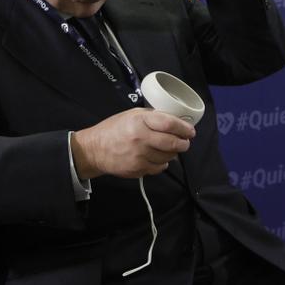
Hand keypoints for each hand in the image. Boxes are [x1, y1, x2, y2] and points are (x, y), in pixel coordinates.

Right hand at [69, 108, 194, 179]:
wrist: (95, 149)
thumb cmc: (114, 129)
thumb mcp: (132, 115)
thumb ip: (153, 117)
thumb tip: (175, 122)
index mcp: (139, 121)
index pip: (169, 124)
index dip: (184, 128)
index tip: (190, 131)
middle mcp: (140, 139)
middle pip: (172, 143)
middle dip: (183, 143)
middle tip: (185, 142)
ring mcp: (139, 156)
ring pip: (168, 157)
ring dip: (173, 154)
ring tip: (169, 149)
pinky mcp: (137, 170)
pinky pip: (159, 168)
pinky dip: (162, 163)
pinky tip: (157, 157)